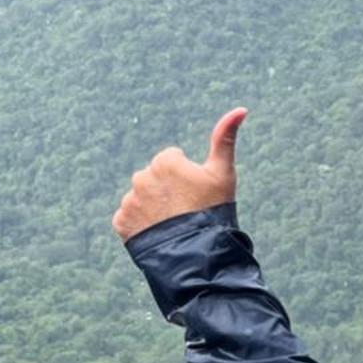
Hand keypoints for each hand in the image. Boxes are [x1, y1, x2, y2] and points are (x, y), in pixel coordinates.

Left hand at [113, 108, 246, 241]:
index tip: (195, 194)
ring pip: (142, 198)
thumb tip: (241, 109)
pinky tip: (157, 232)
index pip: (172, 161)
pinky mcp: (121, 222)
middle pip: (155, 179)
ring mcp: (130, 200)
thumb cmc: (213, 210)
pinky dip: (140, 224)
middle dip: (167, 191)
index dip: (186, 178)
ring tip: (171, 224)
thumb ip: (225, 138)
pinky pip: (130, 217)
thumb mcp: (223, 173)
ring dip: (153, 207)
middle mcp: (142, 176)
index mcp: (165, 160)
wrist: (197, 253)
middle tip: (184, 210)